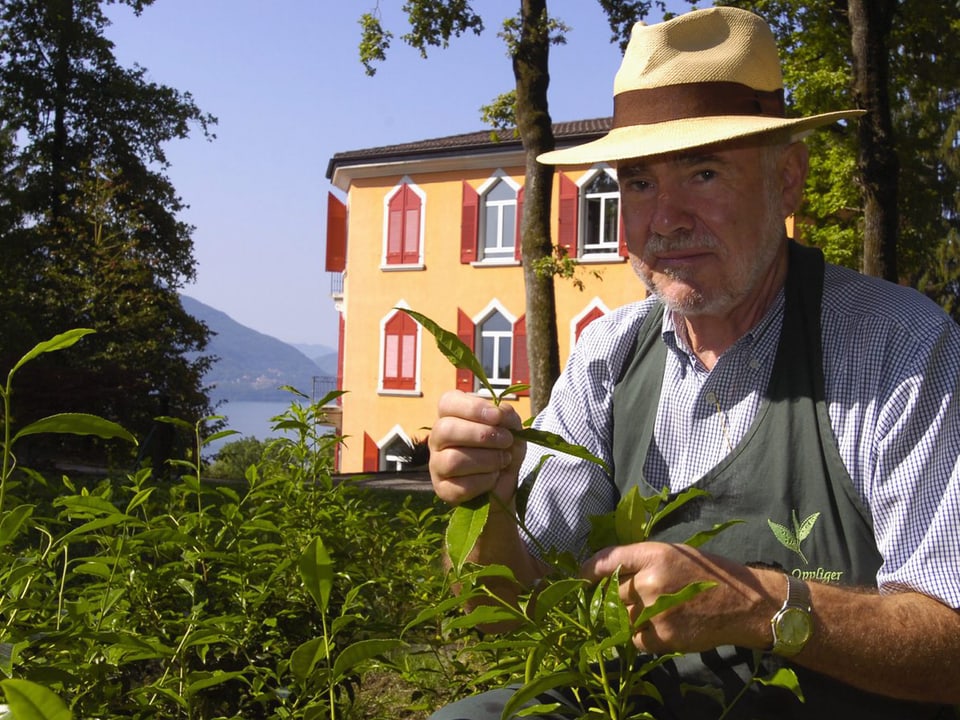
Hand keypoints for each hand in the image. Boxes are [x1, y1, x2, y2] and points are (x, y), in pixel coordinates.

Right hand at [428, 390, 526, 507]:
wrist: (506, 483)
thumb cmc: (503, 449)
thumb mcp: (511, 427)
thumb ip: (506, 415)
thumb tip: (499, 414)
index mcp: (451, 415)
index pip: (448, 402)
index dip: (473, 408)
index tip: (497, 416)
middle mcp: (438, 438)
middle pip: (446, 429)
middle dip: (482, 435)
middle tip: (506, 440)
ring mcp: (437, 464)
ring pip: (453, 460)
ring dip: (487, 460)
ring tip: (503, 460)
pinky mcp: (442, 489)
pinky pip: (461, 486)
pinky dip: (485, 481)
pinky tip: (493, 478)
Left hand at [581, 542, 778, 653]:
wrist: (745, 604)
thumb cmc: (710, 574)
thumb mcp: (675, 554)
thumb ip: (642, 561)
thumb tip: (606, 572)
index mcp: (654, 554)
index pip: (606, 560)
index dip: (587, 571)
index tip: (582, 577)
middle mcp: (650, 581)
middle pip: (610, 592)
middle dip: (610, 597)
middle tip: (619, 599)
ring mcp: (655, 612)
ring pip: (619, 617)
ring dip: (624, 617)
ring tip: (643, 613)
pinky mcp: (662, 637)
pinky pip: (634, 639)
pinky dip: (639, 636)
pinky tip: (657, 627)